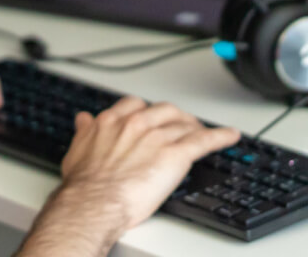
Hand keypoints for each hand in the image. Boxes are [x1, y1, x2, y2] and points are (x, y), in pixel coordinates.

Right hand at [21, 97, 240, 254]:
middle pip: (165, 111)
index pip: (136, 105)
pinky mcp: (176, 155)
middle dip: (175, 116)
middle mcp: (137, 124)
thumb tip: (83, 120)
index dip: (148, 111)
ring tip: (203, 131)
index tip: (152, 117)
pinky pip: (204, 141)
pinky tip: (230, 136)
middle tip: (181, 124)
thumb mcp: (77, 149)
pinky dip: (220, 137)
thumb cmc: (86, 184)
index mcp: (114, 121)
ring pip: (185, 124)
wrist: (95, 202)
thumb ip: (84, 131)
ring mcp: (158, 138)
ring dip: (196, 126)